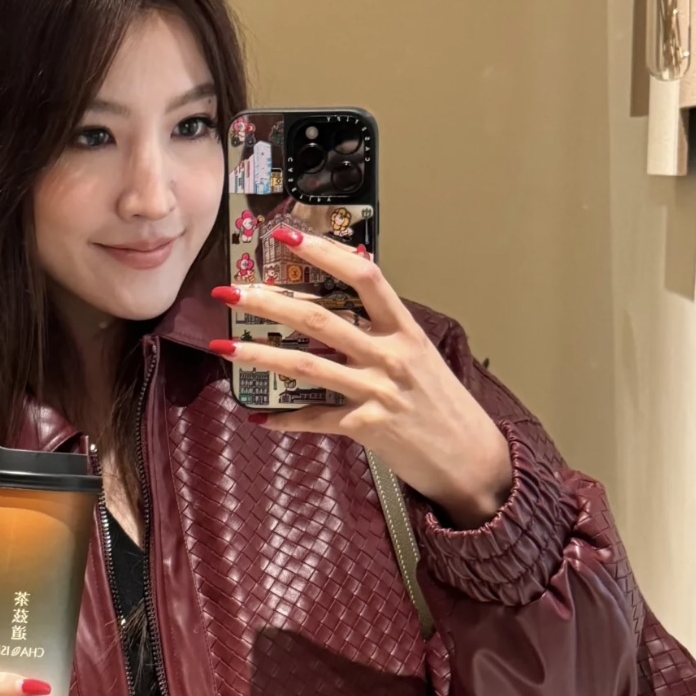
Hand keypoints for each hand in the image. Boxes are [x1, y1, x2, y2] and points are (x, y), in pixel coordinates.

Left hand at [210, 231, 512, 528]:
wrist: (471, 459)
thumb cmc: (443, 405)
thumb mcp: (421, 355)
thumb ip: (385, 327)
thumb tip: (351, 289)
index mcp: (404, 330)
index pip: (364, 276)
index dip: (325, 252)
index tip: (288, 236)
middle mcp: (390, 355)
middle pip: (319, 318)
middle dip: (268, 302)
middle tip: (231, 292)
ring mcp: (377, 391)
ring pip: (306, 365)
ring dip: (259, 355)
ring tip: (223, 347)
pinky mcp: (367, 427)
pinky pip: (314, 420)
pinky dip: (283, 420)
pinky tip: (257, 417)